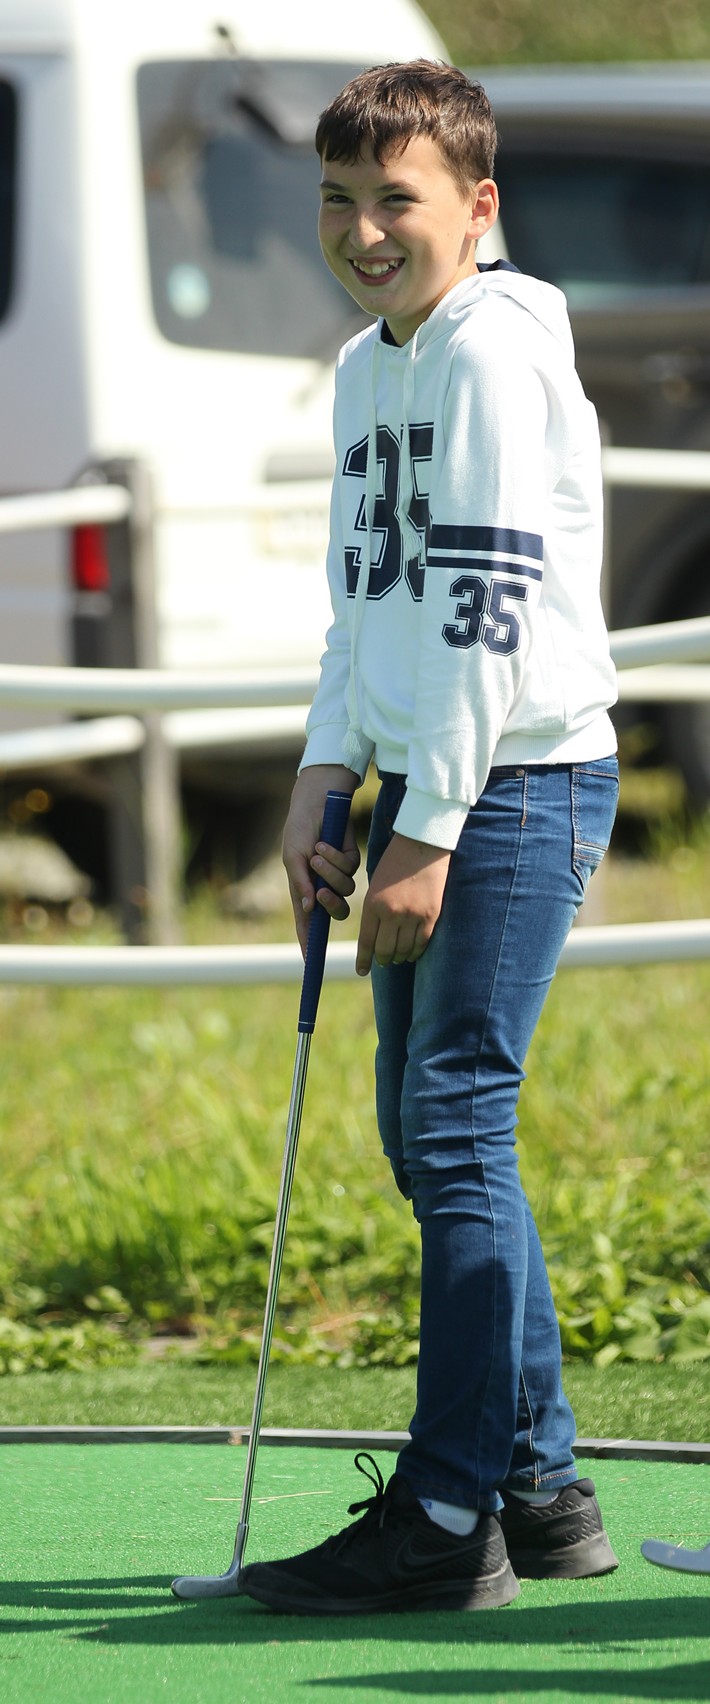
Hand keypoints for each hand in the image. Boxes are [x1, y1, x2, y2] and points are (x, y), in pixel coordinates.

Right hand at [282, 766, 360, 955]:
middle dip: (330, 905)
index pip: (308, 922)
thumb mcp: (292, 857)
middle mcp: (323, 885)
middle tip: (321, 892)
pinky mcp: (351, 859)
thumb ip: (300, 883)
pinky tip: (325, 843)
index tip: (309, 961)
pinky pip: (351, 869)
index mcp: (304, 889)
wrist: (316, 802)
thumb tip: (307, 909)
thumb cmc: (298, 829)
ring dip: (331, 873)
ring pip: (346, 890)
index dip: (309, 942)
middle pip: (336, 912)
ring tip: (317, 853)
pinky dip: (337, 857)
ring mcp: (339, 874)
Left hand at [356, 833, 449, 976]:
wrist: (423, 844)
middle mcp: (392, 913)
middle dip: (382, 960)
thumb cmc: (396, 861)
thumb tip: (375, 935)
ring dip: (399, 958)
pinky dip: (416, 952)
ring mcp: (413, 915)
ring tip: (397, 959)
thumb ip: (374, 910)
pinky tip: (412, 954)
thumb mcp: (376, 885)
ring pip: (404, 950)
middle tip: (382, 963)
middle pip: (385, 950)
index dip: (363, 959)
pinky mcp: (431, 915)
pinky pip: (421, 943)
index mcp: (373, 903)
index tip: (361, 971)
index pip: (366, 941)